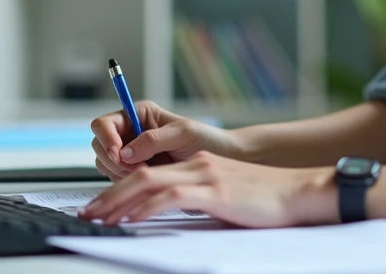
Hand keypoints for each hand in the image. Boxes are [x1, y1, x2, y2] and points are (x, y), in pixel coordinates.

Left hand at [80, 151, 335, 227]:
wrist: (299, 192)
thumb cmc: (268, 200)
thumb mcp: (227, 196)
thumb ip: (201, 199)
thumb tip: (173, 217)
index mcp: (198, 165)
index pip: (148, 171)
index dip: (120, 187)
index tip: (102, 207)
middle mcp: (197, 165)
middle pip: (139, 173)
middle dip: (108, 195)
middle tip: (86, 213)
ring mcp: (205, 176)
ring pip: (147, 182)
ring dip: (117, 201)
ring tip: (97, 218)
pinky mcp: (214, 191)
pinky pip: (171, 197)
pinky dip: (145, 208)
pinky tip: (130, 219)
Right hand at [90, 101, 244, 179]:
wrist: (222, 160)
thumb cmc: (206, 139)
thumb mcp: (182, 133)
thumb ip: (153, 139)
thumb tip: (126, 152)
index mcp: (139, 114)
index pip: (104, 123)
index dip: (106, 138)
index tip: (118, 153)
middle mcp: (131, 132)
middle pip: (99, 145)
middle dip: (114, 160)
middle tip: (139, 169)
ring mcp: (131, 154)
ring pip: (105, 165)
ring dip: (121, 174)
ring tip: (149, 174)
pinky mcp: (135, 173)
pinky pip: (117, 180)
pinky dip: (128, 184)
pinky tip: (149, 181)